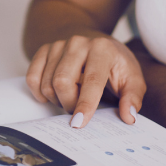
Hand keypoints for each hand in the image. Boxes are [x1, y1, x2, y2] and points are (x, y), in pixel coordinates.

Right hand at [25, 34, 145, 127]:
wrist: (96, 43)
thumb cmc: (115, 64)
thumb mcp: (132, 79)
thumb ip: (132, 98)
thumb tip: (128, 116)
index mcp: (103, 48)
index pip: (91, 80)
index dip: (85, 104)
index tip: (78, 123)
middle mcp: (78, 42)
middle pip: (62, 82)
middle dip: (69, 104)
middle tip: (78, 109)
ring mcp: (59, 44)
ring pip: (47, 82)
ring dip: (57, 99)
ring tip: (70, 98)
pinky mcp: (45, 49)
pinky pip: (32, 76)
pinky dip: (39, 92)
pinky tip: (52, 94)